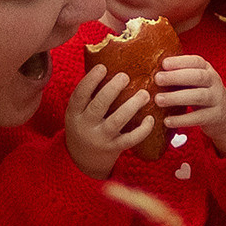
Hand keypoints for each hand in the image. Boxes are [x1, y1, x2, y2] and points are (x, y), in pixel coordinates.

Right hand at [65, 63, 155, 178]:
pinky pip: (129, 139)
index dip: (90, 80)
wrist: (81, 161)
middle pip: (98, 105)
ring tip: (144, 94)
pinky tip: (150, 119)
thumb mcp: (78, 113)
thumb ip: (89, 95)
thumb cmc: (83, 127)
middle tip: (125, 76)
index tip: (103, 67)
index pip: (80, 94)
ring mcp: (100, 138)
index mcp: (74, 113)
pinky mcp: (114, 149)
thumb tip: (108, 64)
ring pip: (116, 121)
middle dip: (112, 89)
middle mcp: (85, 126)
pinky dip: (142, 130)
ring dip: (131, 106)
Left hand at [156, 55, 225, 155]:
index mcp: (207, 69)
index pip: (196, 61)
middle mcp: (214, 82)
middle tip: (157, 79)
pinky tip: (167, 121)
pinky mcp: (215, 116)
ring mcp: (216, 99)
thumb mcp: (196, 80)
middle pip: (198, 77)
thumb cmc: (201, 92)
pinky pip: (198, 118)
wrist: (225, 115)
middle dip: (176, 77)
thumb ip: (180, 74)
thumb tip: (150, 69)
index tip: (163, 63)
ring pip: (199, 96)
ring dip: (177, 97)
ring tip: (158, 100)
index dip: (180, 61)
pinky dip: (182, 119)